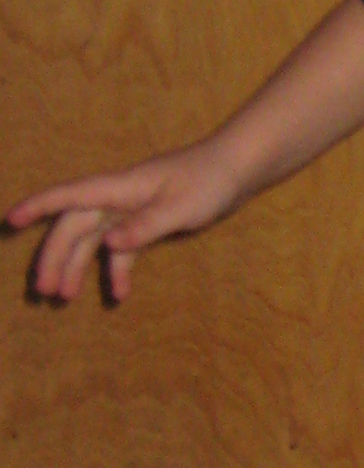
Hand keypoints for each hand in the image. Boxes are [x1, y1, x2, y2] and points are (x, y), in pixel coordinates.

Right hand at [8, 141, 242, 304]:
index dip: (40, 207)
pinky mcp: (146, 221)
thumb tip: (109, 244)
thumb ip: (147, 226)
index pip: (72, 196)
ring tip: (63, 298)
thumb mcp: (182, 207)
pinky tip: (119, 293)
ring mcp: (131, 209)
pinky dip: (118, 269)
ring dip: (77, 267)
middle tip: (42, 290)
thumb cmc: (210, 181)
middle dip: (54, 256)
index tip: (12, 220)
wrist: (237, 169)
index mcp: (121, 187)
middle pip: (75, 226)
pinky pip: (122, 247)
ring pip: (93, 240)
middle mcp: (119, 197)